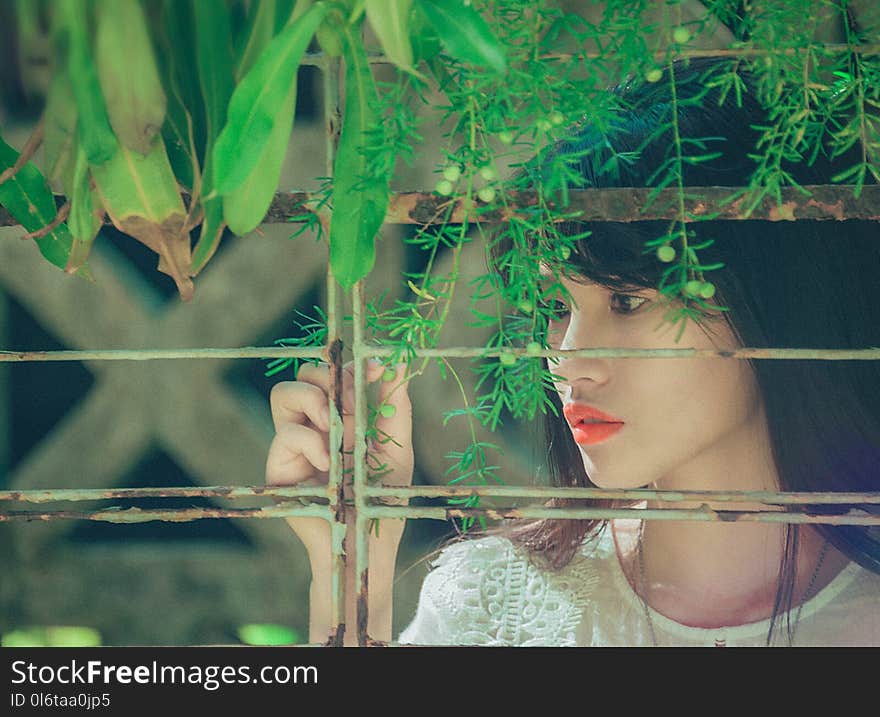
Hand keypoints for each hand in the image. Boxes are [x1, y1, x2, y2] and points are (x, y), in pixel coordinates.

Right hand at [265, 359, 412, 553]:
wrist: (367, 546)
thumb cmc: (383, 501)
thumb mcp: (397, 448)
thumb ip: (395, 407)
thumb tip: (398, 362)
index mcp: (341, 418)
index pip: (334, 374)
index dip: (349, 365)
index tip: (375, 371)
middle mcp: (314, 426)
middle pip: (304, 374)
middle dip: (330, 379)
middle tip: (354, 407)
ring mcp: (294, 445)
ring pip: (284, 394)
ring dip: (314, 401)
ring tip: (338, 430)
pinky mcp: (278, 468)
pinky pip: (286, 435)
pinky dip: (311, 442)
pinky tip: (330, 464)